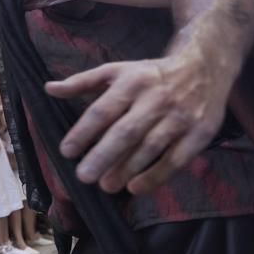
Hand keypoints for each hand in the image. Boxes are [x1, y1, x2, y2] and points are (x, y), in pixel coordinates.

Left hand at [46, 55, 228, 194]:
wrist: (205, 65)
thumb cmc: (150, 74)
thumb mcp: (116, 70)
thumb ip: (82, 82)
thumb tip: (49, 89)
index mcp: (132, 82)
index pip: (103, 109)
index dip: (84, 131)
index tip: (66, 151)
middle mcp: (156, 98)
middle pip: (126, 131)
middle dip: (104, 155)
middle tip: (83, 176)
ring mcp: (180, 116)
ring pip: (151, 147)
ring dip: (127, 169)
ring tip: (106, 186)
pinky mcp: (200, 133)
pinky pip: (176, 159)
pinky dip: (156, 176)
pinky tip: (136, 188)